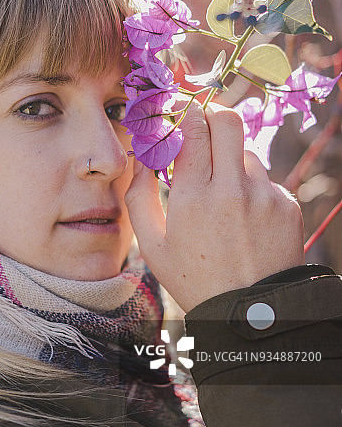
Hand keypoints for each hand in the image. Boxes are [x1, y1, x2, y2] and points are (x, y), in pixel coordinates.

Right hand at [124, 101, 303, 312]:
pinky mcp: (287, 205)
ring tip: (222, 192)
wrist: (249, 313)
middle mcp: (232, 189)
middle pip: (228, 120)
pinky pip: (266, 179)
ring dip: (230, 158)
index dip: (186, 113)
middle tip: (203, 123)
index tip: (180, 113)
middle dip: (212, 113)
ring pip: (247, 151)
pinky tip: (243, 216)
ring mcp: (265, 195)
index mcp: (193, 196)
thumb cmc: (193, 279)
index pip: (194, 128)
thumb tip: (143, 158)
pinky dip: (251, 187)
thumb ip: (139, 196)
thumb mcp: (152, 245)